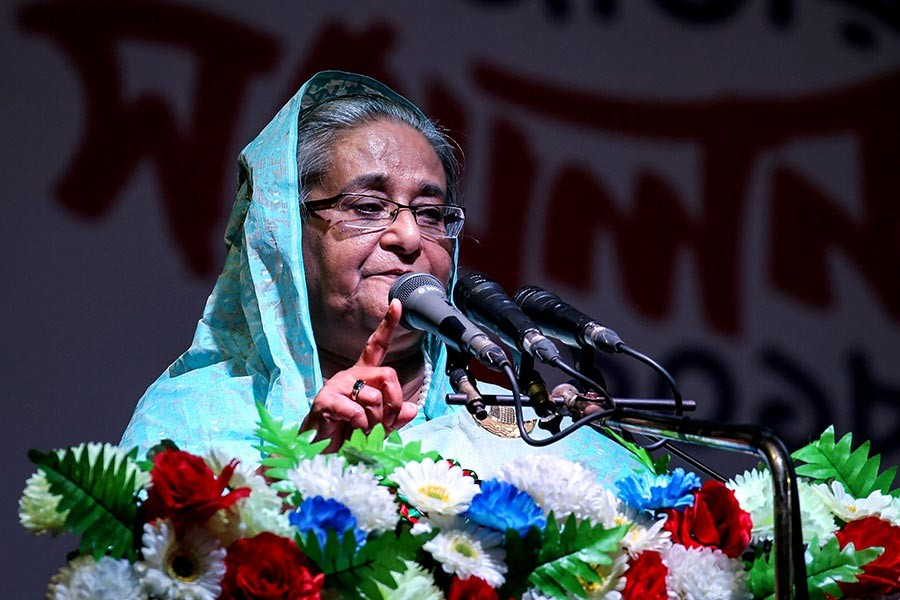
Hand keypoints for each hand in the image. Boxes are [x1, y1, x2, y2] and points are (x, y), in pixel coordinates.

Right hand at [300, 299, 418, 451]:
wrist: (319, 451)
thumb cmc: (347, 434)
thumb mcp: (378, 425)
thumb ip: (396, 417)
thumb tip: (412, 409)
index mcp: (363, 376)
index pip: (377, 345)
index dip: (388, 324)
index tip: (397, 304)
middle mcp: (351, 375)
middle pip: (388, 375)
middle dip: (394, 403)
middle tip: (384, 422)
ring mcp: (338, 386)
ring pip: (375, 397)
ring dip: (375, 421)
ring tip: (362, 430)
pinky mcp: (327, 400)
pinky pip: (357, 412)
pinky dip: (360, 427)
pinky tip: (349, 431)